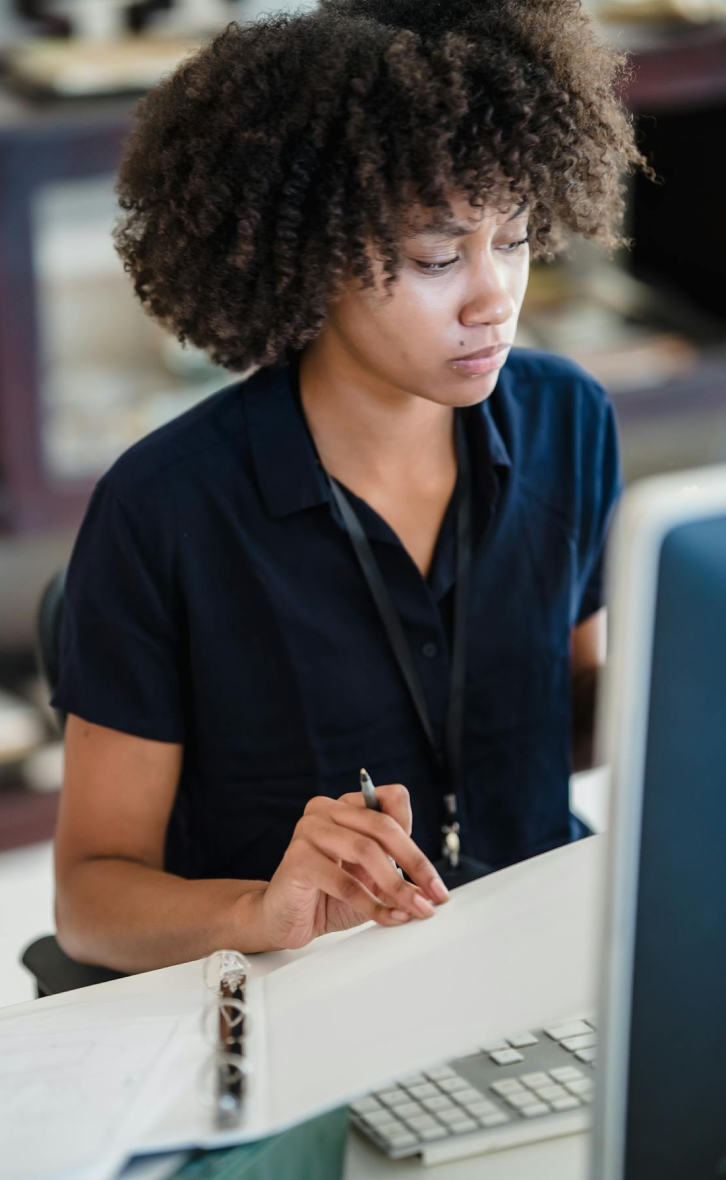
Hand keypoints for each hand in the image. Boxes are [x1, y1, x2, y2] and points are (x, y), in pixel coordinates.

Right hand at [259, 783, 449, 949]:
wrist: (284, 919)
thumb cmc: (327, 895)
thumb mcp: (370, 879)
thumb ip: (396, 872)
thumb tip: (431, 887)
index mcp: (347, 806)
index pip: (392, 800)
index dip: (415, 838)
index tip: (433, 879)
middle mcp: (326, 810)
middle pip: (383, 825)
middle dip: (415, 863)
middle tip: (435, 895)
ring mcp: (309, 830)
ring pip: (366, 850)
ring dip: (397, 886)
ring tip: (415, 910)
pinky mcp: (297, 858)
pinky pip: (344, 882)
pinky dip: (372, 904)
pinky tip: (388, 917)